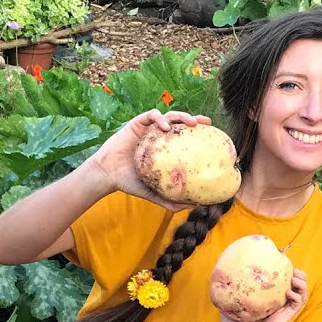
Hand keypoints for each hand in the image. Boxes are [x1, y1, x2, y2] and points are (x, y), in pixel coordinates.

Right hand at [84, 108, 212, 211]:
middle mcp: (158, 136)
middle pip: (180, 122)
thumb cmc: (131, 183)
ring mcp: (148, 129)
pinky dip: (160, 118)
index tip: (212, 134)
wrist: (108, 175)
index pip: (185, 137)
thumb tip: (195, 205)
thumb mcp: (155, 194)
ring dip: (181, 116)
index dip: (199, 134)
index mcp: (165, 149)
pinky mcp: (137, 123)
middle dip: (194, 119)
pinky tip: (165, 126)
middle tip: (205, 123)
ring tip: (190, 123)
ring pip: (168, 116)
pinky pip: (151, 116)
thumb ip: (172, 200)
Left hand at [222, 269, 308, 321]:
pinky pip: (295, 306)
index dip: (283, 271)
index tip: (281, 261)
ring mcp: (281, 310)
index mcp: (265, 298)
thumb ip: (227, 292)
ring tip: (297, 276)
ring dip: (302, 284)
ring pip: (299, 295)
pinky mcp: (283, 319)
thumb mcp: (228, 305)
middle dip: (297, 275)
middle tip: (294, 268)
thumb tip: (219, 275)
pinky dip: (297, 297)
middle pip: (293, 286)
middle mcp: (276, 303)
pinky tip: (290, 292)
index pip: (278, 282)